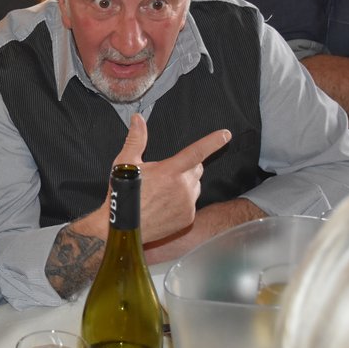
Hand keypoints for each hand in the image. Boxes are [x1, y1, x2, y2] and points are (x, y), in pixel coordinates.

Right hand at [115, 114, 230, 242]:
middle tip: (166, 173)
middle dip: (187, 167)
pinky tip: (166, 204)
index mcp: (169, 171)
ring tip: (164, 191)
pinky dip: (183, 201)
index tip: (226, 135)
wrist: (124, 228)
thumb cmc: (123, 195)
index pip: (196, 152)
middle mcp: (182, 187)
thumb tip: (138, 119)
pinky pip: (192, 203)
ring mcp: (187, 204)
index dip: (213, 142)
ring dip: (186, 184)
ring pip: (195, 186)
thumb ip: (136, 139)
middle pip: (196, 169)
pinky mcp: (187, 218)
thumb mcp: (125, 163)